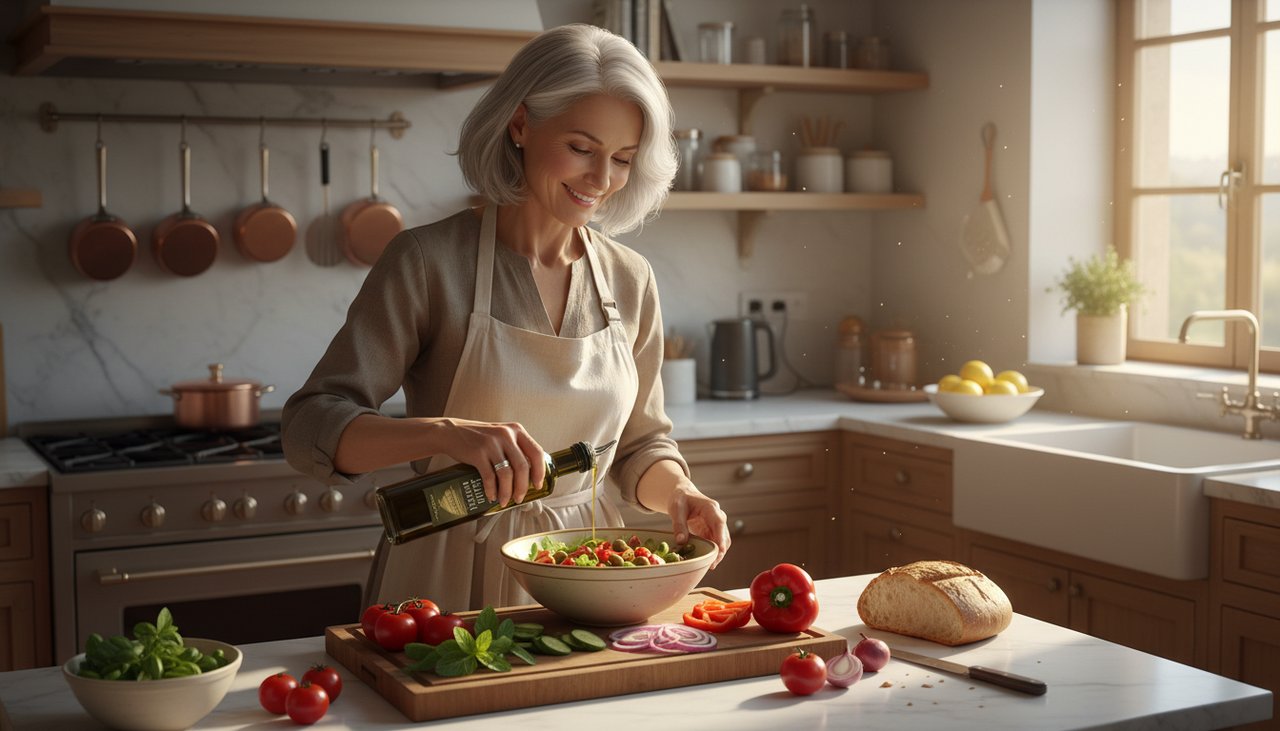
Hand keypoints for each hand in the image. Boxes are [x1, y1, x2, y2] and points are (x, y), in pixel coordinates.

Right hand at [424, 418, 545, 506]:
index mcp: (516, 430)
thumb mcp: (501, 435)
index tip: (538, 485)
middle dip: (522, 487)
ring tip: (504, 500)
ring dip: (507, 492)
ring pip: (507, 474)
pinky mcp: (477, 453)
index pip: (537, 452)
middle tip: (519, 498)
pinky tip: (491, 495)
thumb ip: (515, 448)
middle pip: (522, 467)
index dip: (540, 472)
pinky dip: (492, 489)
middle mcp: (506, 435)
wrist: (451, 432)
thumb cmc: (479, 437)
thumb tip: (529, 474)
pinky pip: (489, 477)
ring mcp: (492, 444)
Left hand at [664, 481, 729, 568]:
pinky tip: (707, 561)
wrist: (683, 495)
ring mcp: (716, 525)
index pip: (719, 522)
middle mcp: (717, 516)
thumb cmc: (680, 500)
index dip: (721, 536)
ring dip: (718, 553)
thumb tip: (681, 541)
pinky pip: (716, 543)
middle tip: (712, 564)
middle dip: (720, 550)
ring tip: (710, 565)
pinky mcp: (712, 531)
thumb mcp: (676, 509)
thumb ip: (679, 524)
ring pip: (722, 541)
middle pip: (723, 535)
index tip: (721, 549)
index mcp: (710, 508)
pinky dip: (713, 552)